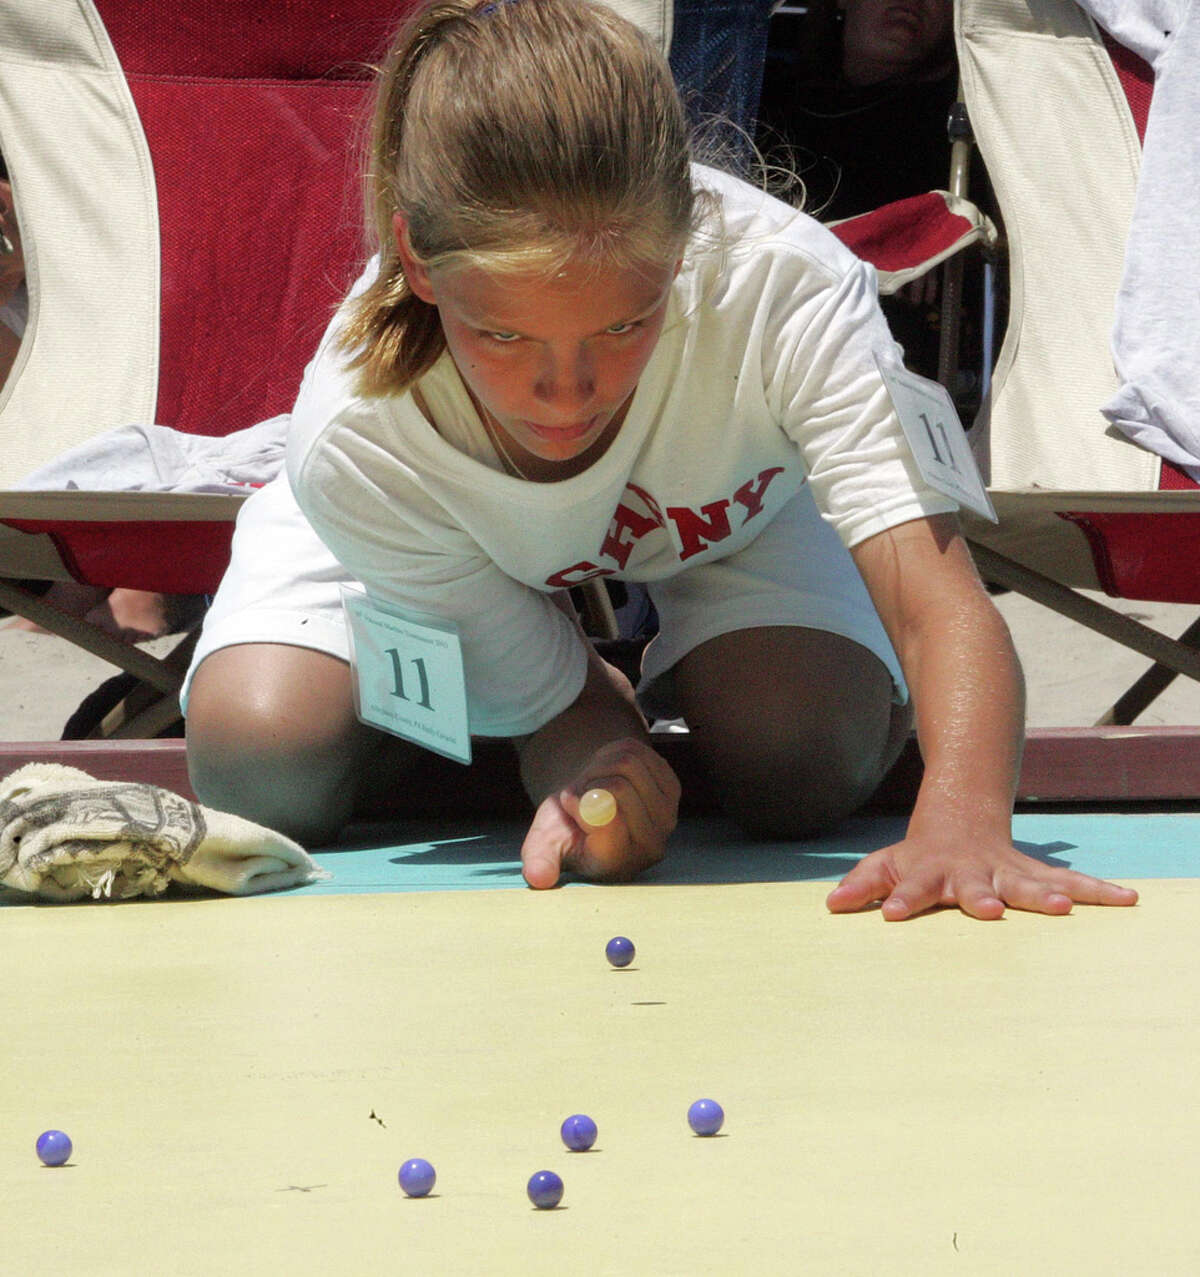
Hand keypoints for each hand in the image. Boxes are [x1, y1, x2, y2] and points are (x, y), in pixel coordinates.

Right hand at [520, 736, 678, 887]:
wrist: (588, 808)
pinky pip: (638, 751)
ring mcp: (666, 816)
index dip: (580, 802)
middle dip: (589, 783)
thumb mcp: (544, 844)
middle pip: (619, 787)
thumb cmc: (565, 830)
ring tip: (594, 785)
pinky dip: (613, 753)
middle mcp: (650, 845)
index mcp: (618, 864)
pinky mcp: (672, 787)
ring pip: (629, 764)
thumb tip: (538, 878)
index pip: (609, 819)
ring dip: (600, 767)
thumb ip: (540, 861)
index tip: (570, 806)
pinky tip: (609, 774)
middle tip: (582, 795)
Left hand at [826, 831, 1138, 920]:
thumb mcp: (887, 863)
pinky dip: (1097, 891)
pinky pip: (1069, 882)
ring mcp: (1004, 871)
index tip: (893, 915)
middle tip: (988, 911)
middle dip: (980, 898)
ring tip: (1064, 907)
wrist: (963, 811)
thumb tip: (833, 906)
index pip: (910, 887)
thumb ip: (862, 884)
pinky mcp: (1034, 873)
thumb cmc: (920, 852)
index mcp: (930, 871)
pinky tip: (1127, 899)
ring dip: (1044, 894)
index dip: (902, 900)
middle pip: (974, 886)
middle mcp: (970, 872)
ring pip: (1026, 882)